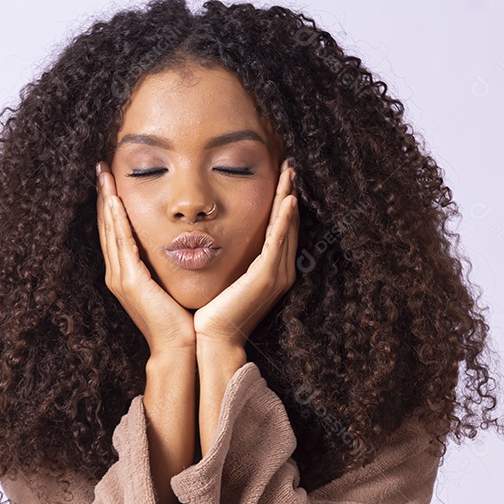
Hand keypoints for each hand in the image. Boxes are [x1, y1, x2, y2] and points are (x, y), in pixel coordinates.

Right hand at [96, 161, 196, 355]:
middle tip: (101, 166)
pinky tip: (116, 201)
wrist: (178, 347)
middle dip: (104, 194)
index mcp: (125, 273)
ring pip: (110, 230)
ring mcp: (120, 277)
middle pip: (106, 225)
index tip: (111, 178)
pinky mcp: (130, 281)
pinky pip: (122, 244)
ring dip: (107, 200)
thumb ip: (165, 263)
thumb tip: (177, 241)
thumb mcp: (169, 283)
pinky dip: (117, 221)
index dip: (111, 203)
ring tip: (104, 174)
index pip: (114, 230)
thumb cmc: (180, 318)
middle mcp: (117, 273)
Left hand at [193, 159, 298, 348]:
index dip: (281, 202)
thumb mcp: (227, 278)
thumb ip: (232, 259)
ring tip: (290, 174)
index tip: (280, 178)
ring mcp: (276, 274)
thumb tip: (222, 238)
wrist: (213, 338)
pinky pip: (278, 242)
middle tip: (290, 166)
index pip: (280, 229)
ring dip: (288, 198)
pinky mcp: (267, 276)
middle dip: (288, 193)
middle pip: (287, 224)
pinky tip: (288, 201)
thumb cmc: (214, 312)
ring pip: (286, 228)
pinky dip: (284, 221)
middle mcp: (280, 271)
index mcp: (271, 271)